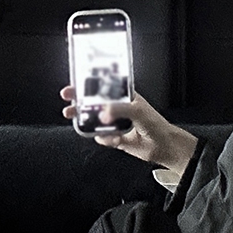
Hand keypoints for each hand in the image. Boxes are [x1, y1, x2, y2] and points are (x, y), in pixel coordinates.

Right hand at [60, 86, 197, 173]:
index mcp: (124, 97)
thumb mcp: (137, 111)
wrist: (164, 147)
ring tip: (73, 117)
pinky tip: (112, 139)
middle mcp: (118, 109)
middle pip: (93, 103)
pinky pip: (103, 138)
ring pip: (94, 121)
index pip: (103, 88)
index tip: (75, 85)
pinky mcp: (115, 139)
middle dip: (79, 101)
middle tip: (68, 101)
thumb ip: (119, 109)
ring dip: (85, 120)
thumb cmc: (156, 124)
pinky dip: (104, 139)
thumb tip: (102, 114)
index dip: (88, 85)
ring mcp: (115, 124)